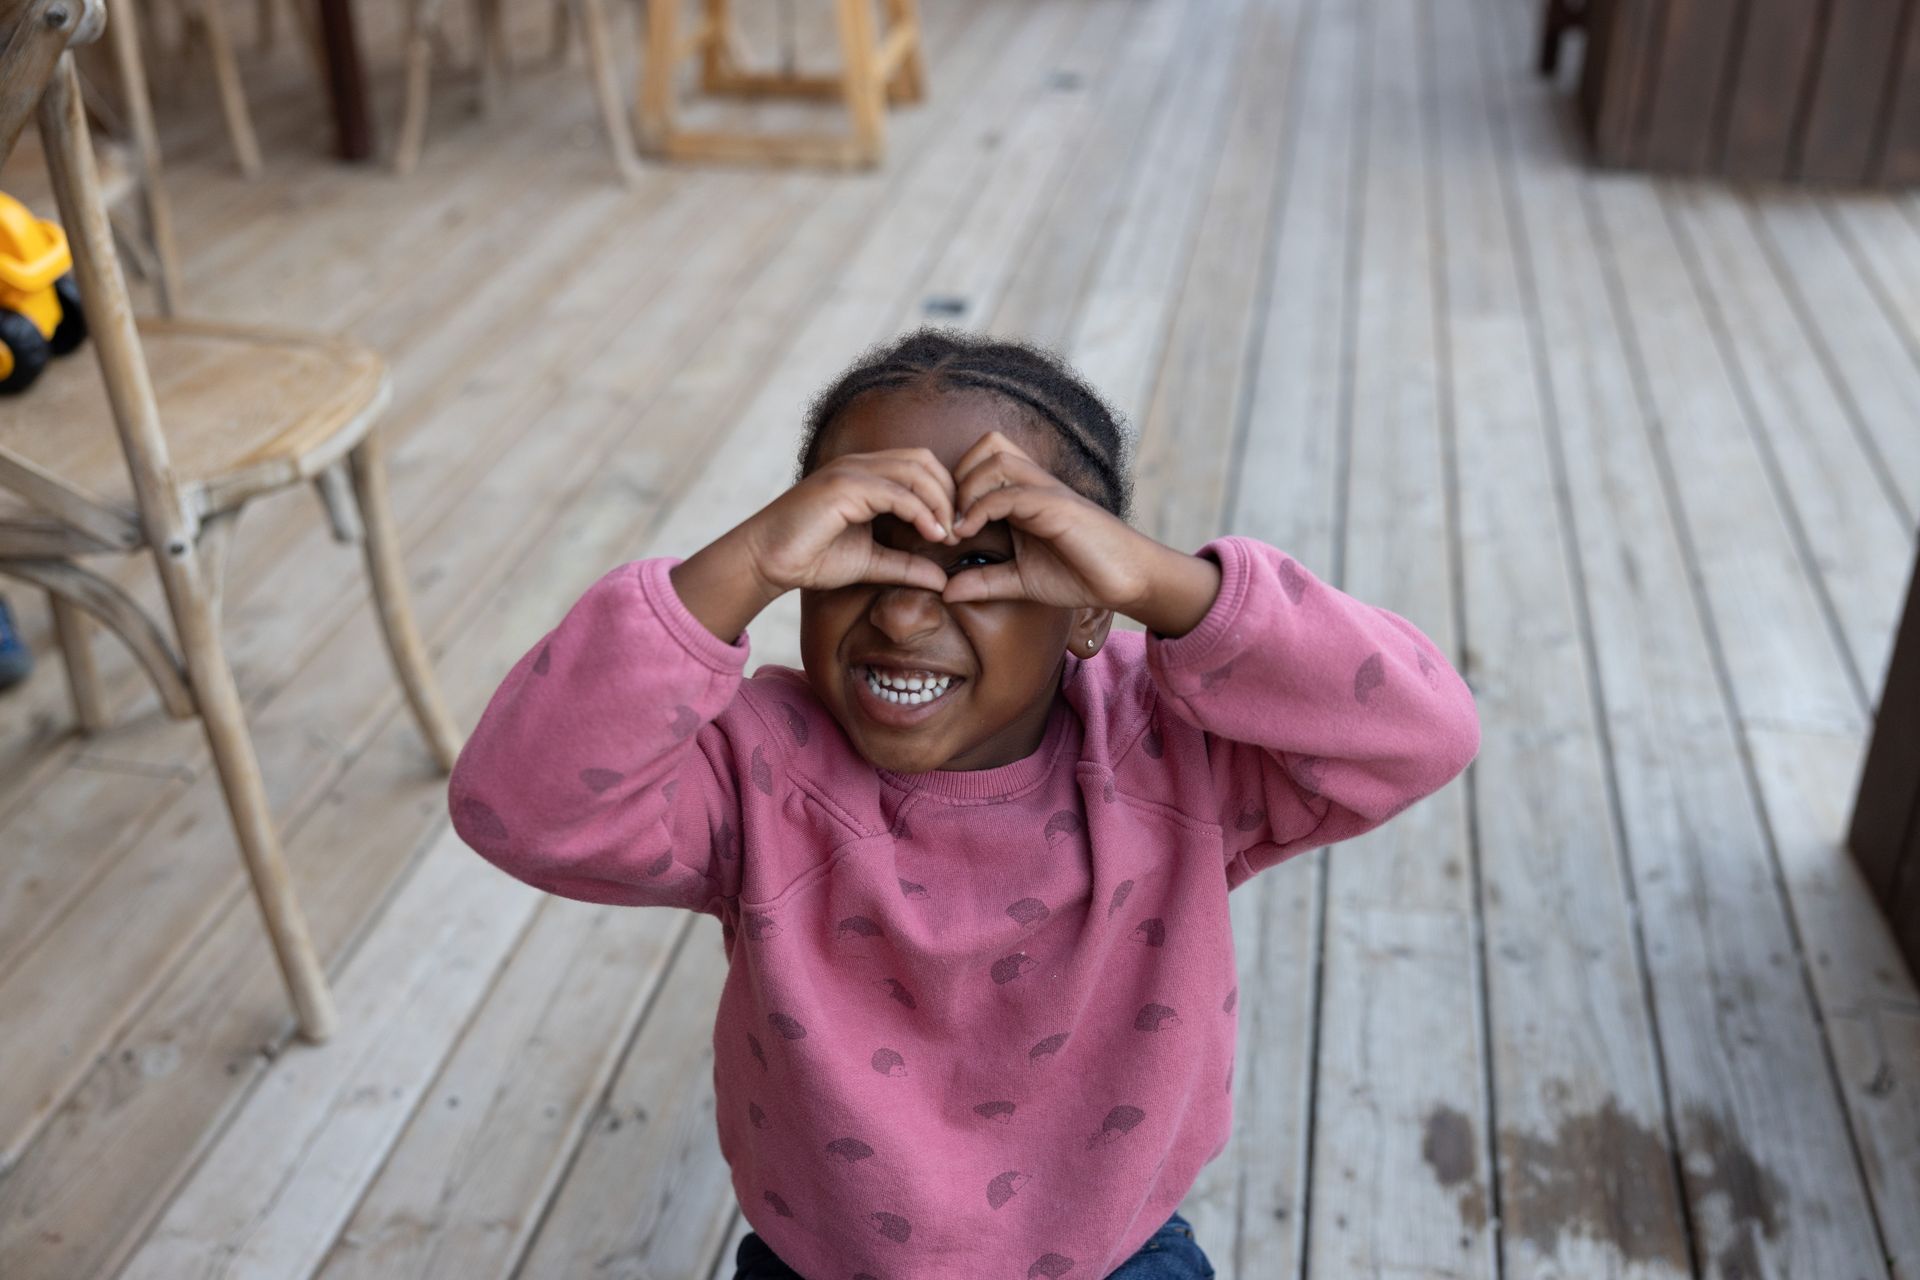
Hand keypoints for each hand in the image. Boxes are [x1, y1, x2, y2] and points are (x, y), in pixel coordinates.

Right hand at [743, 448, 958, 595]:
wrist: (766, 560)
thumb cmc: (810, 558)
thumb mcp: (870, 562)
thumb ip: (905, 566)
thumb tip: (943, 580)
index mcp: (866, 474)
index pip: (921, 467)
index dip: (945, 494)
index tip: (956, 531)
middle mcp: (860, 464)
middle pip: (924, 461)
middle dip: (949, 494)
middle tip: (960, 531)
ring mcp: (851, 471)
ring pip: (915, 470)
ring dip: (940, 501)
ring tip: (948, 535)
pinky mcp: (844, 487)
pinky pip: (895, 492)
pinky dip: (920, 511)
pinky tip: (932, 534)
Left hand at [941, 432, 1153, 610]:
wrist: (1125, 580)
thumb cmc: (1080, 574)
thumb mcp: (1020, 580)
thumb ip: (985, 581)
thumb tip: (945, 592)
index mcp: (1024, 494)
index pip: (982, 461)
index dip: (955, 485)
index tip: (943, 526)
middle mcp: (1035, 484)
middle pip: (987, 445)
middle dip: (957, 475)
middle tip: (947, 518)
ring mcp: (1047, 490)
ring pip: (996, 458)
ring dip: (967, 488)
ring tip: (957, 526)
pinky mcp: (1057, 506)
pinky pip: (1011, 493)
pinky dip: (982, 508)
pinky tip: (968, 532)